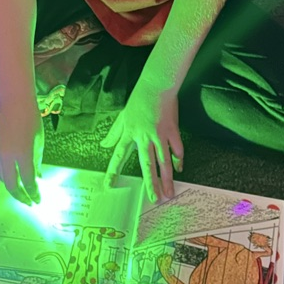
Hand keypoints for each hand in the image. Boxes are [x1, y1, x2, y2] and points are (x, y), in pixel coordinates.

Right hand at [0, 105, 43, 205]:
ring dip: (12, 188)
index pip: (29, 181)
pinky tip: (13, 178)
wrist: (14, 102)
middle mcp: (8, 156)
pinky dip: (6, 176)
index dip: (34, 193)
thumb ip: (37, 162)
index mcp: (23, 154)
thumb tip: (37, 178)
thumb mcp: (39, 141)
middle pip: (12, 185)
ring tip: (21, 193)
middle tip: (29, 202)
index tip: (38, 200)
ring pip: (3, 178)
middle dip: (21, 197)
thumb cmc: (31, 119)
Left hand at [102, 83, 183, 201]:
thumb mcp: (123, 116)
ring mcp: (159, 134)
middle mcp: (144, 137)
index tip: (109, 185)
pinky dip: (179, 160)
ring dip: (167, 179)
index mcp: (130, 133)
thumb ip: (114, 133)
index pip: (119, 156)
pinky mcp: (172, 130)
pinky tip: (179, 169)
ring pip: (164, 161)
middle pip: (147, 164)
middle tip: (153, 199)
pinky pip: (177, 149)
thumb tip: (103, 145)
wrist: (156, 85)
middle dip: (150, 183)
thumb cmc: (139, 99)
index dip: (113, 171)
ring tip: (169, 193)